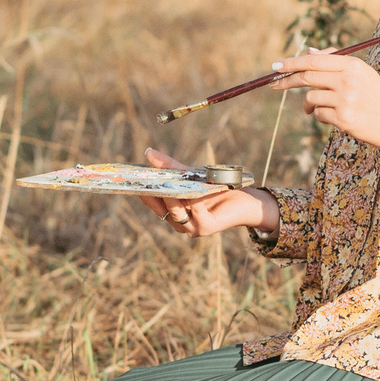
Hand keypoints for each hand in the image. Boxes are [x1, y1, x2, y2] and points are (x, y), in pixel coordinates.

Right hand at [135, 147, 277, 239]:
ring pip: (176, 213)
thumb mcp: (190, 175)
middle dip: (155, 195)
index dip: (143, 191)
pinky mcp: (207, 227)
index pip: (152, 203)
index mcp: (173, 211)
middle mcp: (180, 223)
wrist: (245, 200)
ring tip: (168, 187)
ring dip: (172, 200)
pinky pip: (196, 214)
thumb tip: (148, 152)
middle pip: (161, 209)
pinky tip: (193, 194)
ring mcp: (192, 227)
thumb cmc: (216, 187)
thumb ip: (169, 166)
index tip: (134, 179)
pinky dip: (193, 203)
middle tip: (148, 181)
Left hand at [271, 50, 379, 159]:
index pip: (314, 60)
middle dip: (287, 81)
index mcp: (352, 65)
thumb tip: (308, 51)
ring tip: (319, 107)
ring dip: (309, 104)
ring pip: (310, 97)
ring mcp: (345, 100)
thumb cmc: (374, 96)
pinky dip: (320, 116)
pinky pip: (318, 114)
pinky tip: (335, 117)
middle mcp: (348, 80)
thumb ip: (335, 61)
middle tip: (275, 85)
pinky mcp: (342, 118)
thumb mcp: (361, 73)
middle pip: (307, 76)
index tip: (276, 66)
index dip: (292, 63)